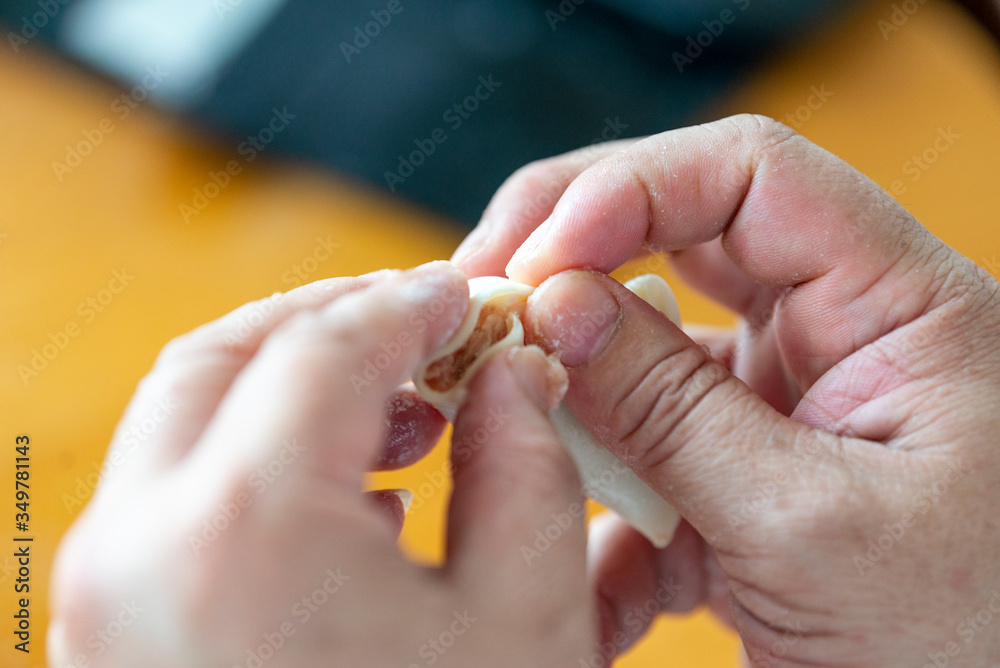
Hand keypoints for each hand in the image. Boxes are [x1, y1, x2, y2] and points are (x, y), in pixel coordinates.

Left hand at [48, 264, 595, 666]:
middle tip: (425, 327)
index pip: (326, 344)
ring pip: (186, 420)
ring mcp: (104, 601)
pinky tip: (352, 490)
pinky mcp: (113, 640)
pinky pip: (175, 500)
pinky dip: (257, 457)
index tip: (465, 299)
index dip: (410, 304)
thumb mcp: (525, 618)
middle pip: (225, 355)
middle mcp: (140, 550)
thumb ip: (525, 465)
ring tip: (402, 407)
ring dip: (291, 382)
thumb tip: (514, 374)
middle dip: (332, 321)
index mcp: (243, 530)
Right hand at [454, 115, 999, 665]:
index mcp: (893, 304)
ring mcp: (780, 399)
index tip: (535, 259)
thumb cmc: (962, 633)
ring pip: (644, 353)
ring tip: (511, 446)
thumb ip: (672, 409)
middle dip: (568, 263)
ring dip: (574, 403)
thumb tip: (554, 306)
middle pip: (678, 238)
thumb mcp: (806, 522)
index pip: (751, 177)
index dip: (630, 190)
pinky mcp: (740, 468)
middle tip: (480, 300)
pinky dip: (604, 512)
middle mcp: (832, 332)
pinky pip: (646, 452)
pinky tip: (598, 590)